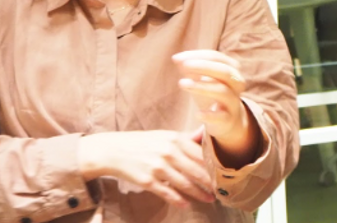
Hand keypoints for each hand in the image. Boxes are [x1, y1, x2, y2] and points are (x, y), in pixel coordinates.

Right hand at [78, 129, 214, 207]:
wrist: (113, 150)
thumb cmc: (143, 143)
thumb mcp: (165, 135)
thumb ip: (186, 137)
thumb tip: (206, 132)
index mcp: (175, 139)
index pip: (201, 155)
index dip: (214, 167)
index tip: (223, 175)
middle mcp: (168, 152)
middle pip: (196, 171)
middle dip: (211, 183)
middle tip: (221, 190)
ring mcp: (158, 167)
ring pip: (185, 184)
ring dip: (199, 194)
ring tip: (209, 199)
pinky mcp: (147, 180)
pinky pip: (167, 193)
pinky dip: (178, 200)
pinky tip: (186, 205)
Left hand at [173, 50, 260, 168]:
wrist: (228, 120)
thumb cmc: (212, 95)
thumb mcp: (202, 80)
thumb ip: (191, 69)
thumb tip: (177, 59)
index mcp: (231, 70)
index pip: (217, 58)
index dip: (198, 56)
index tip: (177, 58)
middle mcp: (236, 84)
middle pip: (225, 72)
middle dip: (205, 66)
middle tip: (184, 65)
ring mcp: (233, 102)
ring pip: (223, 92)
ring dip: (202, 86)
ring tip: (181, 83)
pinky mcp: (228, 119)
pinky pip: (221, 116)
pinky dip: (210, 115)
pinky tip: (197, 114)